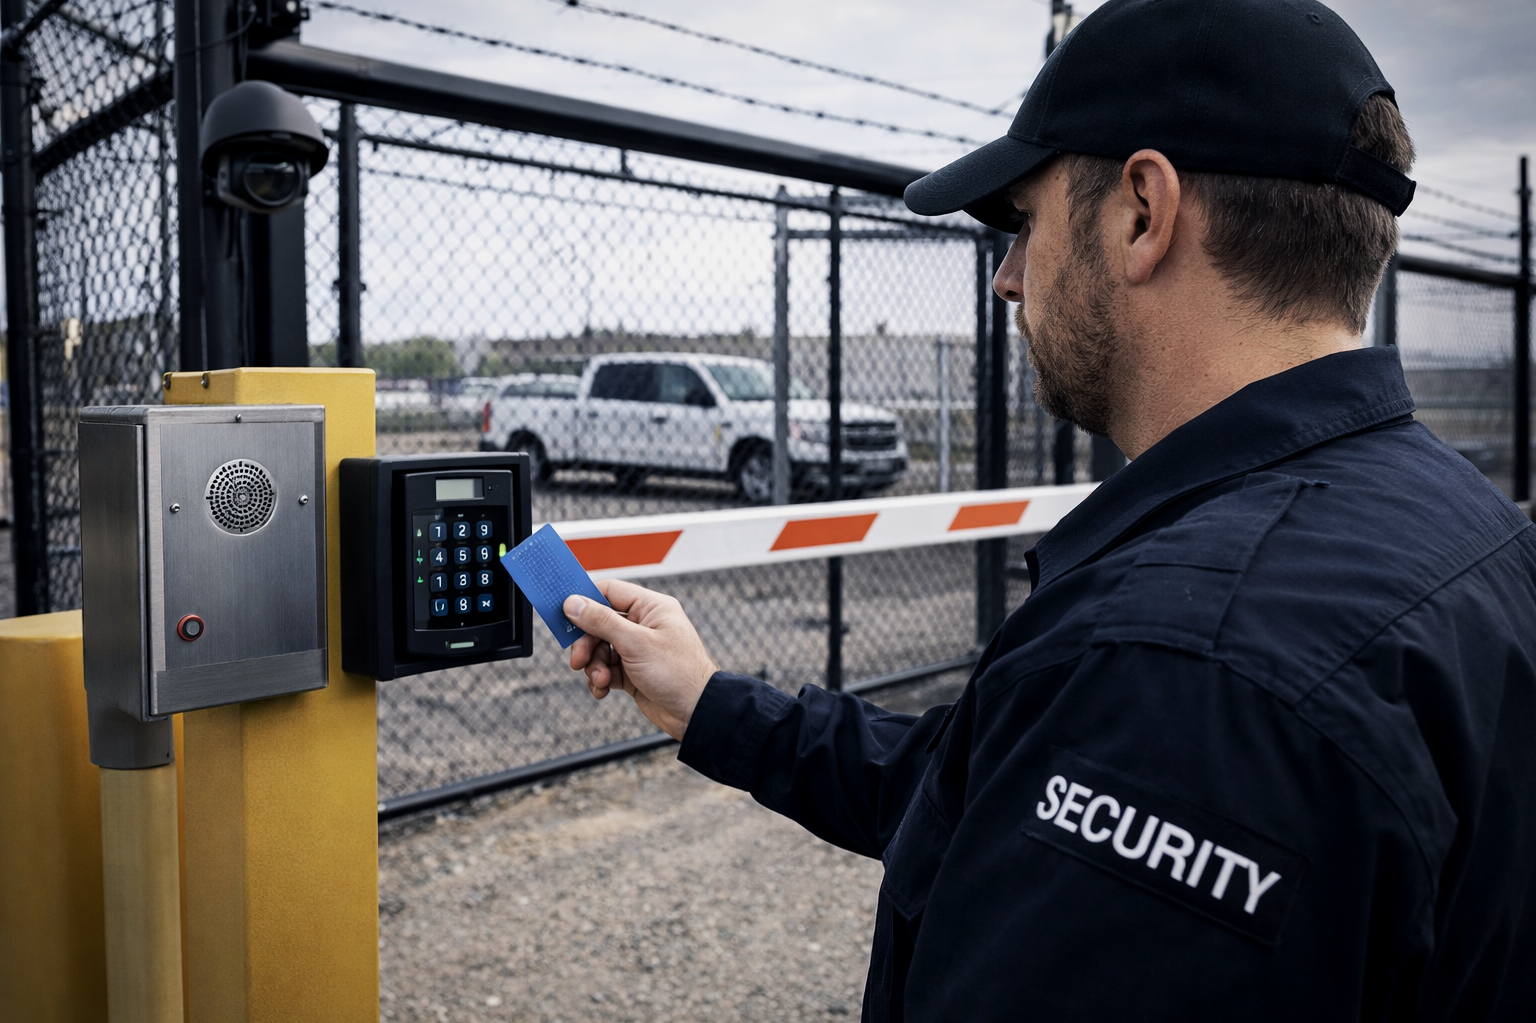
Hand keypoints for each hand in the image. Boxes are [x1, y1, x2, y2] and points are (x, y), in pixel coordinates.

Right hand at [565, 579, 717, 740]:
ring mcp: (638, 649)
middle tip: (578, 659)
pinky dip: (600, 679)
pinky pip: (607, 669)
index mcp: (651, 608)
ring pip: (601, 649)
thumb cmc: (679, 673)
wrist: (696, 712)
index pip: (610, 592)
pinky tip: (602, 689)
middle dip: (587, 643)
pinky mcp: (634, 672)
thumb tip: (574, 603)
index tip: (564, 614)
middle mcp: (645, 625)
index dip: (585, 601)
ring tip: (600, 679)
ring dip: (594, 665)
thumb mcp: (635, 643)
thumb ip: (602, 621)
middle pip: (600, 623)